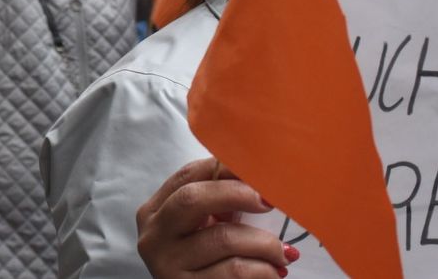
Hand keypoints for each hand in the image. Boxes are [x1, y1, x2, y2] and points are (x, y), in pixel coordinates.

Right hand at [136, 158, 296, 278]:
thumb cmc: (207, 263)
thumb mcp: (203, 227)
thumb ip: (218, 202)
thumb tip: (258, 173)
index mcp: (155, 211)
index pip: (188, 174)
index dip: (226, 168)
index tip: (259, 173)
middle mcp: (154, 235)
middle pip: (192, 199)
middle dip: (237, 194)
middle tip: (269, 202)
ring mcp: (166, 264)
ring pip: (223, 239)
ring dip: (264, 244)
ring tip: (283, 252)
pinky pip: (235, 270)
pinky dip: (263, 269)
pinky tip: (273, 272)